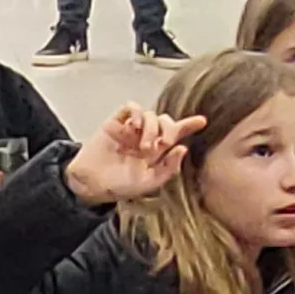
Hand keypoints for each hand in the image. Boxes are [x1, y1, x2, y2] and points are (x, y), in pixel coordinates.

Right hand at [64, 107, 201, 205]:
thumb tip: (183, 149)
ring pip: (151, 115)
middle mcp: (147, 137)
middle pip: (166, 121)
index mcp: (157, 152)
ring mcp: (132, 128)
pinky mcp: (117, 121)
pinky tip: (135, 127)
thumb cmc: (119, 185)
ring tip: (142, 146)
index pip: (176, 134)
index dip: (189, 125)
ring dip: (151, 129)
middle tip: (160, 146)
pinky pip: (132, 108)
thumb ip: (168, 169)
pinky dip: (137, 114)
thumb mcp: (149, 183)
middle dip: (168, 130)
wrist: (92, 181)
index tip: (202, 121)